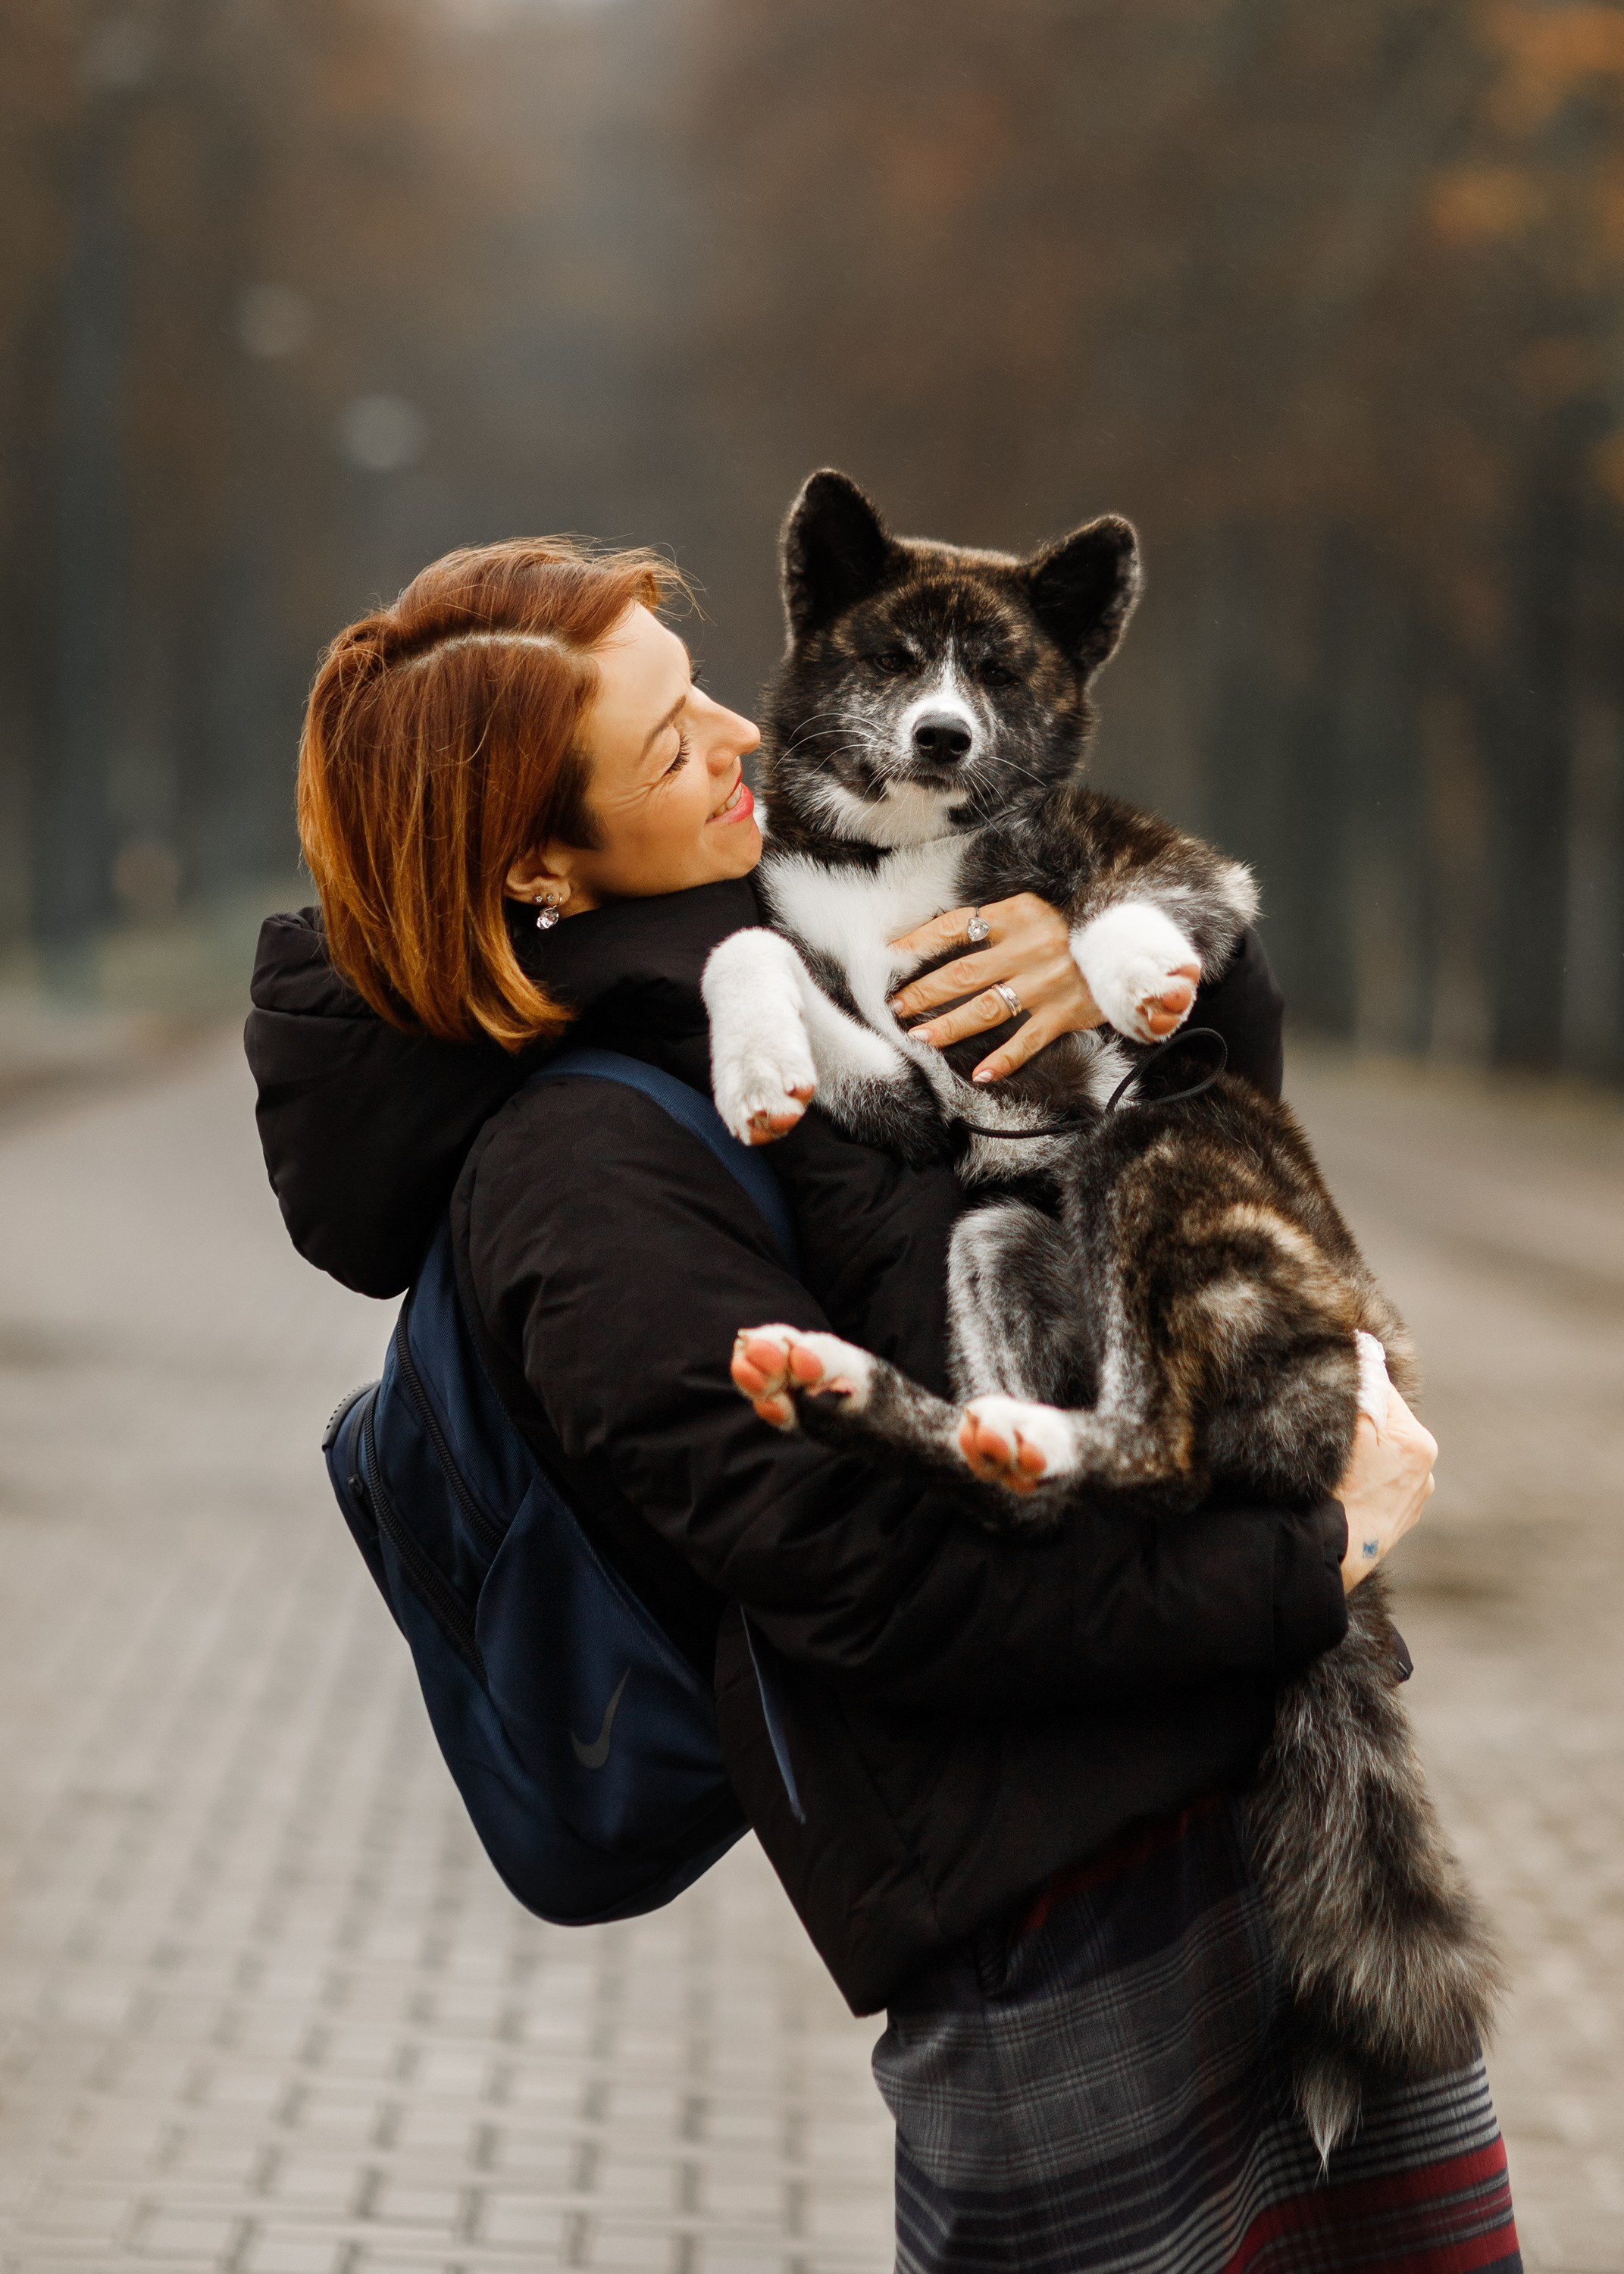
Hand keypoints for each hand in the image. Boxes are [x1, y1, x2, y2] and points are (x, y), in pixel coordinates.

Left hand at [886, 893, 1103, 1082]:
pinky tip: (981, 1074)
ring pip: (988, 1008)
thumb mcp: (1032, 911)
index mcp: (1015, 915)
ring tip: (920, 1037)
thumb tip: (938, 942)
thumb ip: (993, 924)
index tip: (891, 956)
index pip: (957, 925)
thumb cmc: (1071, 929)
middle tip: (896, 1007)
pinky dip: (1004, 1060)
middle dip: (925, 991)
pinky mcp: (1064, 1013)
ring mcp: (1046, 983)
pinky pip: (1028, 1040)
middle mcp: (1028, 948)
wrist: (1128, 945)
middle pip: (964, 972)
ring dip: (950, 1025)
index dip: (921, 941)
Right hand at [1334, 1387, 1436, 1591]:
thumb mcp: (1346, 1426)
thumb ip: (1362, 1383)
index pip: (1382, 1390)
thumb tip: (1367, 1348)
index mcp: (1418, 1443)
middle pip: (1385, 1423)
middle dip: (1358, 1421)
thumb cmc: (1330, 1488)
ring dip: (1362, 1452)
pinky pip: (1380, 1484)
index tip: (1327, 1385)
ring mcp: (1414, 1501)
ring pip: (1382, 1455)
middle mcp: (1426, 1473)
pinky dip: (1364, 1480)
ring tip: (1331, 1467)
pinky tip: (1341, 1491)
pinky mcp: (1398, 1523)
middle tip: (1324, 1433)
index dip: (1352, 1384)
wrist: (1320, 1555)